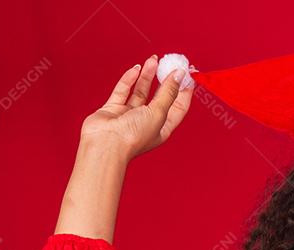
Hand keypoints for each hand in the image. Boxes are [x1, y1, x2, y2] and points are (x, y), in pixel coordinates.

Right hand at [79, 54, 193, 161]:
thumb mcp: (159, 113)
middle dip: (165, 80)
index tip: (188, 74)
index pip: (179, 107)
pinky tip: (136, 69)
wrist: (105, 145)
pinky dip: (129, 80)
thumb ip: (168, 93)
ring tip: (154, 60)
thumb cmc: (133, 136)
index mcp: (162, 128)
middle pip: (160, 97)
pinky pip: (123, 91)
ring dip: (147, 76)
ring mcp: (129, 115)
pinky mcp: (113, 110)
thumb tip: (179, 75)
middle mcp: (147, 122)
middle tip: (170, 63)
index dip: (184, 91)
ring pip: (141, 91)